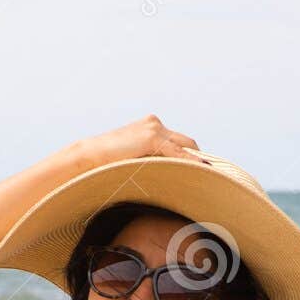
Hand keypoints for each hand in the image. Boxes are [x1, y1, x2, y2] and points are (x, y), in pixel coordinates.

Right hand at [72, 115, 206, 169]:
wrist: (89, 156)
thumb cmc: (105, 163)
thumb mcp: (131, 158)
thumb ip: (148, 159)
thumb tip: (164, 175)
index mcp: (148, 126)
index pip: (176, 140)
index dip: (189, 155)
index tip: (202, 169)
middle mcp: (154, 123)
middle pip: (186, 141)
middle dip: (197, 157)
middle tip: (209, 174)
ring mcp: (154, 128)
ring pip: (185, 146)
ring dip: (196, 161)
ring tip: (210, 176)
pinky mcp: (152, 137)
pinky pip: (178, 152)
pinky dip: (190, 162)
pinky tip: (202, 171)